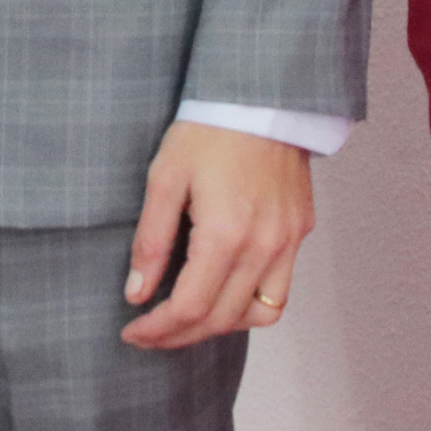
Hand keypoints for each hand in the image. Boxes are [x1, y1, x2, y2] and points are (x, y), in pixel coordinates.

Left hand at [120, 121, 314, 348]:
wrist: (261, 95)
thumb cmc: (208, 131)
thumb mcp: (165, 178)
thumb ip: (150, 241)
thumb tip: (137, 292)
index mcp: (225, 235)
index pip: (189, 308)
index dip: (156, 330)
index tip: (131, 332)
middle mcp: (263, 247)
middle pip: (221, 320)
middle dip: (179, 336)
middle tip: (149, 333)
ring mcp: (288, 241)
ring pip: (258, 315)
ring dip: (219, 327)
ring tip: (186, 319)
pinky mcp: (299, 231)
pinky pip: (279, 290)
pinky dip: (249, 304)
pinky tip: (222, 292)